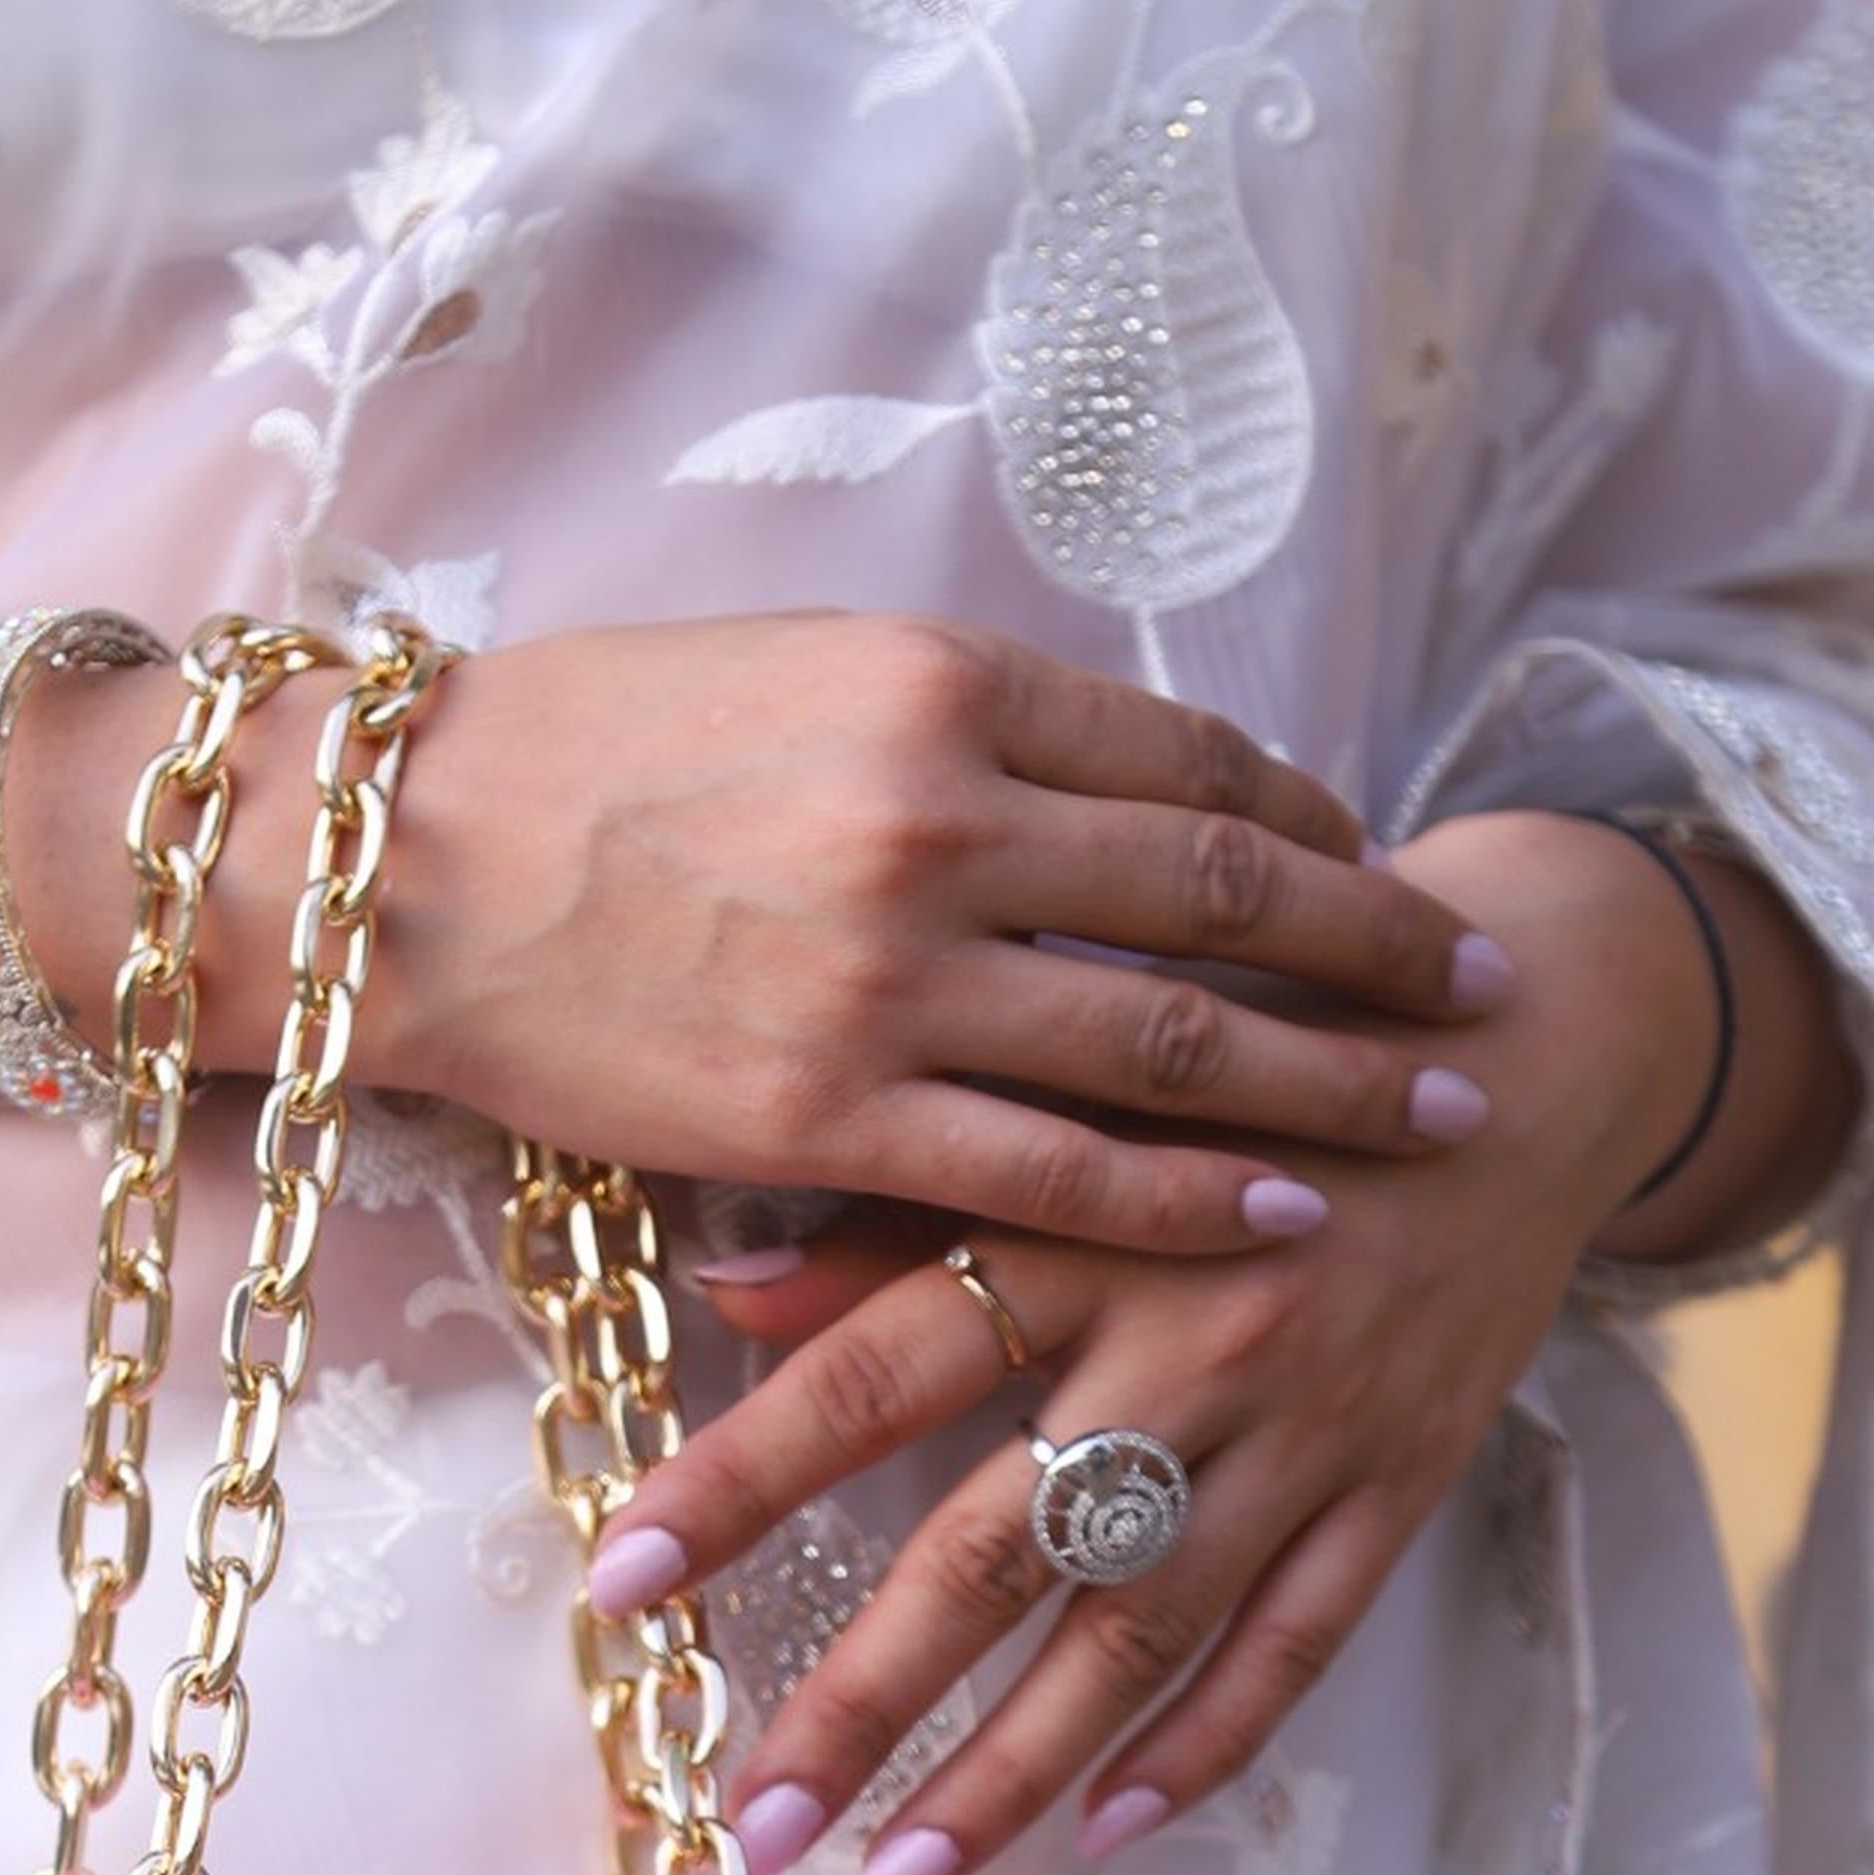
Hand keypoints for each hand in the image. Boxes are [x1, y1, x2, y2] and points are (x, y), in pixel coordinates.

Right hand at [23, 610, 1508, 1268]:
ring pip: (1172, 1039)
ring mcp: (890, 978)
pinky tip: (1282, 1208)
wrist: (393, 868)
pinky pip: (1055, 1166)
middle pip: (1226, 897)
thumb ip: (956, 722)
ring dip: (1328, 1081)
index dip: (1308, 828)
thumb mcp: (789, 666)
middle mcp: (939, 822)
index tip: (1373, 869)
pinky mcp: (828, 1114)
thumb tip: (1100, 774)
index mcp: (939, 687)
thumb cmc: (578, 752)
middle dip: (1378, 949)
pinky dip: (1189, 1192)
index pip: (1187, 764)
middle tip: (1480, 989)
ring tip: (1434, 1110)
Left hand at [589, 810, 1849, 1874]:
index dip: (740, 1482)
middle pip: (995, 1547)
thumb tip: (717, 1292)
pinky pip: (1298, 1643)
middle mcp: (1189, 1336)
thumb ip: (902, 1204)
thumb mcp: (1078, 1092)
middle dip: (862, 1703)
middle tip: (748, 1828)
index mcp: (1082, 1224)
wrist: (1523, 1046)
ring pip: (1137, 1635)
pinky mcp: (1403, 1480)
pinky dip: (1205, 1746)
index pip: (873, 1375)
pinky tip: (1106, 1834)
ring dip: (1009, 1775)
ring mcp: (1306, 1424)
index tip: (620, 1588)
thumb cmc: (1254, 1057)